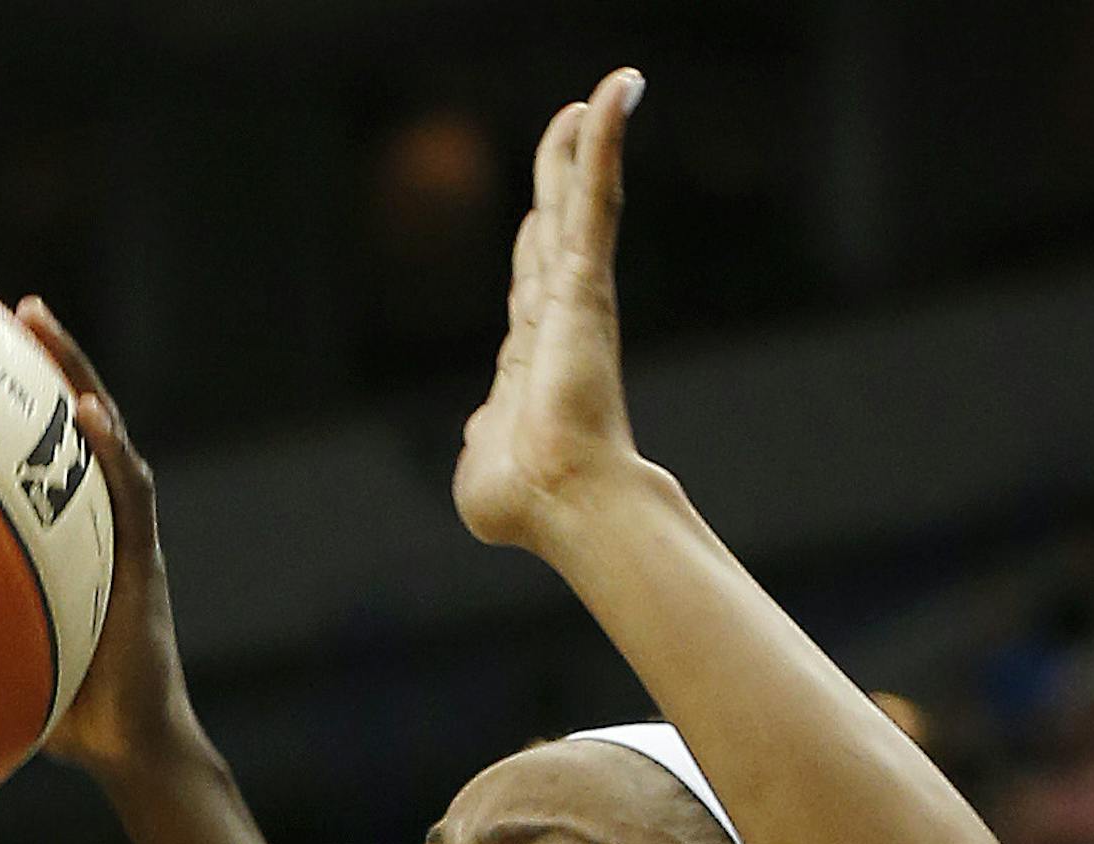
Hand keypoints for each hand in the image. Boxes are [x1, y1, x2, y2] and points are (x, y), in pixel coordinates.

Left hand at [17, 299, 209, 782]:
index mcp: (65, 538)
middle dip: (49, 362)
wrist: (130, 747)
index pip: (39, 457)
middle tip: (19, 309)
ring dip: (79, 377)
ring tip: (44, 327)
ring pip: (107, 438)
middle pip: (73, 426)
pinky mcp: (146, 562)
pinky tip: (89, 414)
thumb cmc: (62, 713)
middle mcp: (97, 525)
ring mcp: (125, 538)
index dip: (14, 405)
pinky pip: (131, 494)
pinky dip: (112, 451)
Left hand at [453, 68, 648, 559]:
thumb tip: (479, 434)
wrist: (561, 502)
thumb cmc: (524, 503)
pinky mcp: (585, 282)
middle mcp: (557, 321)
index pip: (531, 288)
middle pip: (556, 231)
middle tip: (572, 126)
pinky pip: (596, 197)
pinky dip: (605, 142)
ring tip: (604, 93)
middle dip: (563, 178)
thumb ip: (480, 441)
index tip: (539, 213)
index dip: (534, 248)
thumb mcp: (481, 468)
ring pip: (579, 201)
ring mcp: (574, 297)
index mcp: (533, 361)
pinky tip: (614, 90)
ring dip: (589, 145)